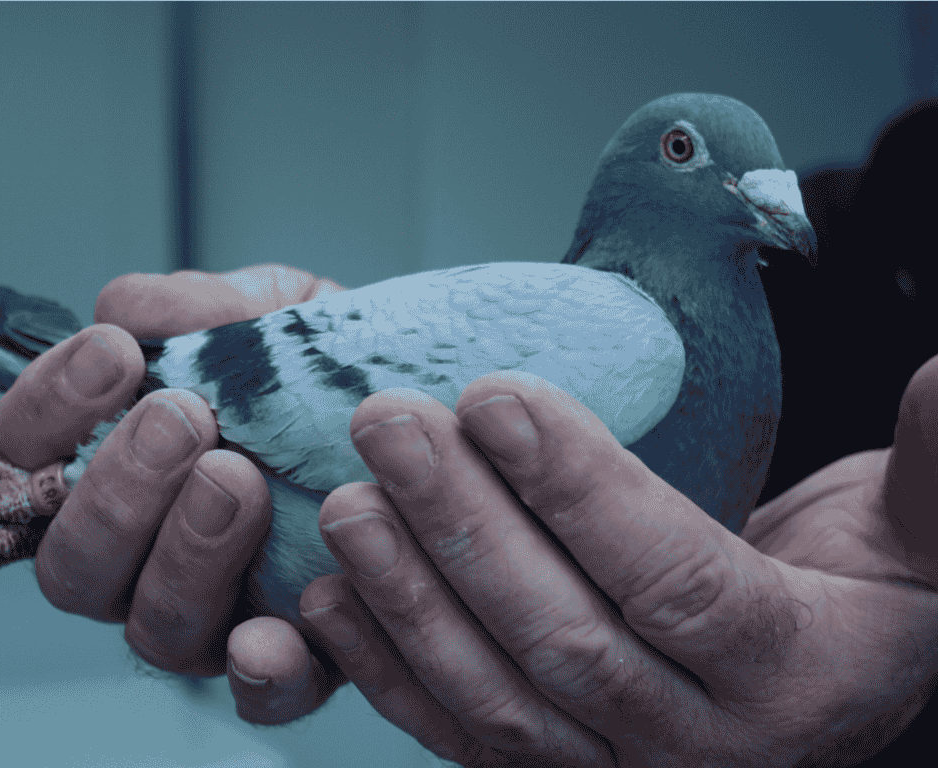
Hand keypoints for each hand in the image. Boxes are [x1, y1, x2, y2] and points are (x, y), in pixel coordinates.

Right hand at [0, 264, 349, 722]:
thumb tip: (124, 307)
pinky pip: (260, 694)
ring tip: (238, 477)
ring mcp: (219, 615)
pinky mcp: (297, 660)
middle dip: (117, 487)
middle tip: (181, 418)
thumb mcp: (282, 316)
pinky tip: (274, 632)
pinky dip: (261, 670)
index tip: (113, 352)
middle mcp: (150, 554)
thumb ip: (205, 309)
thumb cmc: (334, 369)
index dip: (48, 411)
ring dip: (185, 553)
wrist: (433, 416)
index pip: (31, 458)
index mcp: (123, 468)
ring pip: (155, 627)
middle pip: (75, 564)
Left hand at [293, 360, 937, 765]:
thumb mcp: (914, 542)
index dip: (581, 489)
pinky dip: (389, 669)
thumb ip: (932, 478)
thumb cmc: (860, 590)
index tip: (497, 394)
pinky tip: (332, 597)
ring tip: (347, 499)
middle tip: (390, 423)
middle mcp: (696, 748)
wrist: (814, 677)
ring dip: (408, 595)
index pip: (675, 583)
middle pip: (562, 640)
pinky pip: (459, 736)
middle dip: (465, 526)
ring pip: (495, 698)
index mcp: (791, 677)